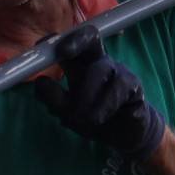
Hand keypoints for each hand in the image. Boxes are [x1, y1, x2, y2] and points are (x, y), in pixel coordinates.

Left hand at [39, 37, 166, 161]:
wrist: (124, 136)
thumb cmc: (93, 118)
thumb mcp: (67, 113)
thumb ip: (53, 99)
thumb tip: (40, 82)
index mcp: (80, 65)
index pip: (69, 44)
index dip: (57, 41)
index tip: (42, 47)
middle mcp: (98, 62)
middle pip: (91, 38)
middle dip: (77, 40)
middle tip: (63, 52)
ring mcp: (118, 70)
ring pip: (99, 70)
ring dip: (85, 97)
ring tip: (79, 120)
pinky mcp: (133, 85)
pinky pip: (118, 89)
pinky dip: (105, 106)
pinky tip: (100, 119)